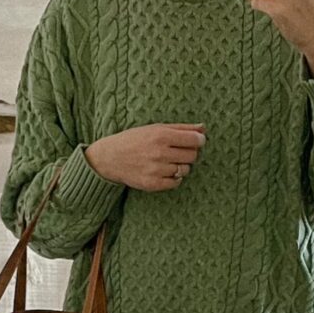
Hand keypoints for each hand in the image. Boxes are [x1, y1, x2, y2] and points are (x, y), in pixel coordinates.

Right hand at [86, 123, 206, 191]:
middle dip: (189, 153)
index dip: (199, 140)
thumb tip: (203, 128)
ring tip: (168, 161)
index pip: (195, 140)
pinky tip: (164, 171)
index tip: (197, 140)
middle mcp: (159, 153)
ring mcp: (156, 170)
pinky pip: (176, 183)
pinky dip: (174, 178)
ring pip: (185, 170)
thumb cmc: (134, 140)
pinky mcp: (152, 184)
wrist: (110, 158)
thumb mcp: (156, 128)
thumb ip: (181, 128)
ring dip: (181, 166)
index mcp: (161, 135)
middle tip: (178, 151)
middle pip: (192, 156)